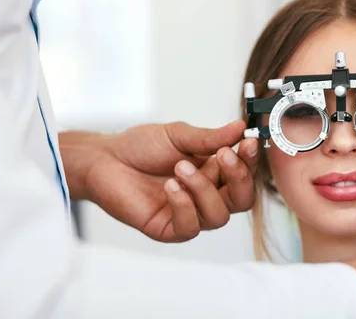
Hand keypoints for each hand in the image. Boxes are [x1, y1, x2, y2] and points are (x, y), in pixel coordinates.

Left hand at [64, 120, 257, 241]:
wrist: (105, 159)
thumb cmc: (141, 146)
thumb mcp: (179, 135)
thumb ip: (210, 137)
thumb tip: (240, 127)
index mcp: (214, 172)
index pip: (244, 175)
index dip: (250, 161)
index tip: (249, 141)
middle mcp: (206, 195)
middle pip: (241, 200)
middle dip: (238, 178)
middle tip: (223, 154)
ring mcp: (189, 214)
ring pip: (218, 216)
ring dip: (203, 189)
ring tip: (180, 167)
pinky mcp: (168, 228)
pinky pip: (190, 227)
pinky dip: (184, 205)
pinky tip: (170, 186)